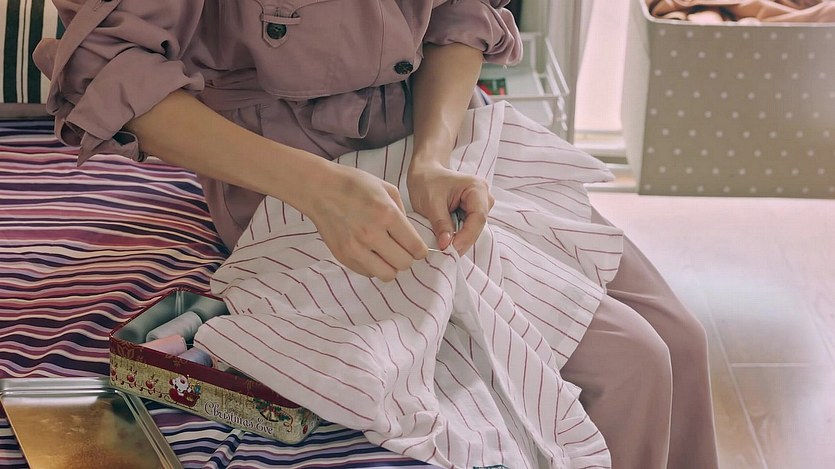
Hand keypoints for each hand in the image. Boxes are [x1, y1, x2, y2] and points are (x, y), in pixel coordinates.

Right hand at [305, 164, 427, 280]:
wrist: (320, 189)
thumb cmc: (354, 185)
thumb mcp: (386, 189)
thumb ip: (402, 213)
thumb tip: (410, 235)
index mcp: (387, 214)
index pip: (415, 247)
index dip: (421, 250)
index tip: (418, 249)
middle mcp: (372, 233)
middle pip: (404, 264)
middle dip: (407, 257)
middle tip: (401, 249)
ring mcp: (356, 248)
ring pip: (387, 275)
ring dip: (391, 266)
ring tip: (386, 254)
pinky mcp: (344, 256)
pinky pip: (368, 273)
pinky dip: (373, 266)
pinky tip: (370, 252)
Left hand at [407, 161, 493, 254]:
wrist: (425, 173)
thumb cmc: (427, 182)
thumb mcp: (431, 203)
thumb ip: (440, 223)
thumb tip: (446, 245)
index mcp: (477, 188)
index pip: (478, 217)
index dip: (466, 236)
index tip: (450, 249)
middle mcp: (484, 197)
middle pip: (478, 226)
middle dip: (463, 241)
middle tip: (447, 254)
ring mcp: (481, 205)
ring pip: (474, 230)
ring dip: (461, 240)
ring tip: (446, 250)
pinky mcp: (473, 213)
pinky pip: (469, 229)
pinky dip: (459, 236)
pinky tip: (448, 243)